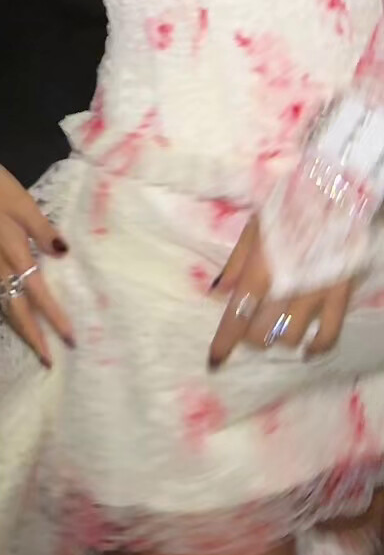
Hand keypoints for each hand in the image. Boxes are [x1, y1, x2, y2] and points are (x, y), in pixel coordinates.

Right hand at [0, 165, 74, 366]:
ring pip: (5, 305)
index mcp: (15, 253)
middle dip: (34, 338)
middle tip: (48, 361)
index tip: (69, 338)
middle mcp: (0, 266)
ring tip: (34, 345)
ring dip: (20, 328)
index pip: (39, 294)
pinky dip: (6, 310)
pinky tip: (12, 312)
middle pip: (18, 311)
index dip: (54, 318)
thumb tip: (63, 253)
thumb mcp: (26, 204)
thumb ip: (45, 230)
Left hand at [209, 215, 353, 367]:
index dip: (224, 343)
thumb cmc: (288, 206)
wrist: (333, 193)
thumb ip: (236, 262)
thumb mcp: (255, 227)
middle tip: (249, 325)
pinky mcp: (340, 296)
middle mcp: (286, 286)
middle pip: (260, 334)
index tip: (215, 361)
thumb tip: (218, 293)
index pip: (237, 316)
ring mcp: (315, 294)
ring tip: (275, 326)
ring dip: (277, 337)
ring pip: (289, 338)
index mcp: (261, 268)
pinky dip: (315, 348)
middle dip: (249, 335)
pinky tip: (306, 349)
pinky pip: (328, 336)